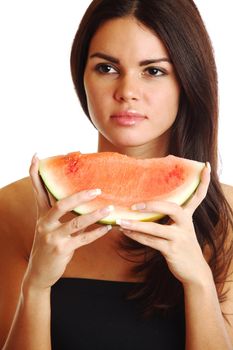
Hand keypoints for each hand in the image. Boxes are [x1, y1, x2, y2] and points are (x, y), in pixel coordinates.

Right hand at [24, 155, 112, 289]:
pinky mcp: (62, 249)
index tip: (37, 156)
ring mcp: (52, 237)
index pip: (38, 190)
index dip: (35, 174)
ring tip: (110, 208)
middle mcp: (44, 224)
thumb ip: (60, 213)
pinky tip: (109, 228)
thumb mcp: (49, 227)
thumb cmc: (48, 245)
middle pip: (61, 204)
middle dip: (79, 195)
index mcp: (42, 215)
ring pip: (76, 222)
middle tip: (97, 189)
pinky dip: (97, 233)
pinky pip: (83, 239)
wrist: (39, 272)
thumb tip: (80, 199)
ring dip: (95, 215)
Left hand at [117, 163, 211, 285]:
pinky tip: (126, 231)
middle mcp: (186, 224)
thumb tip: (146, 206)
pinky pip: (151, 241)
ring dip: (135, 224)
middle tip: (135, 205)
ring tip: (120, 220)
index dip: (203, 181)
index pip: (198, 196)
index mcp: (188, 216)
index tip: (205, 166)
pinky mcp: (172, 250)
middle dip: (152, 204)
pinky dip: (137, 236)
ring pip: (155, 228)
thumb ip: (169, 217)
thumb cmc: (183, 246)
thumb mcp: (181, 229)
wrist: (194, 271)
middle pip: (171, 208)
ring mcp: (179, 238)